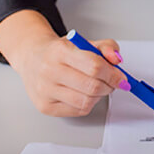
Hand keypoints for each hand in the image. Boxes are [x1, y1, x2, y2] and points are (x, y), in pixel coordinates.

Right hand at [0, 10, 126, 116]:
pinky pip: (78, 111)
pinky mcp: (45, 106)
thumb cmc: (58, 52)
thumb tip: (117, 60)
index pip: (94, 66)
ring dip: (99, 96)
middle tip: (112, 83)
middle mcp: (49, 71)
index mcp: (60, 51)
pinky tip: (83, 94)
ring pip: (86, 101)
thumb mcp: (83, 42)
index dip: (114, 74)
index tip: (121, 78)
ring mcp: (45, 91)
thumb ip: (106, 47)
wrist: (32, 59)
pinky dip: (88, 104)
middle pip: (92, 87)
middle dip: (109, 86)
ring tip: (97, 87)